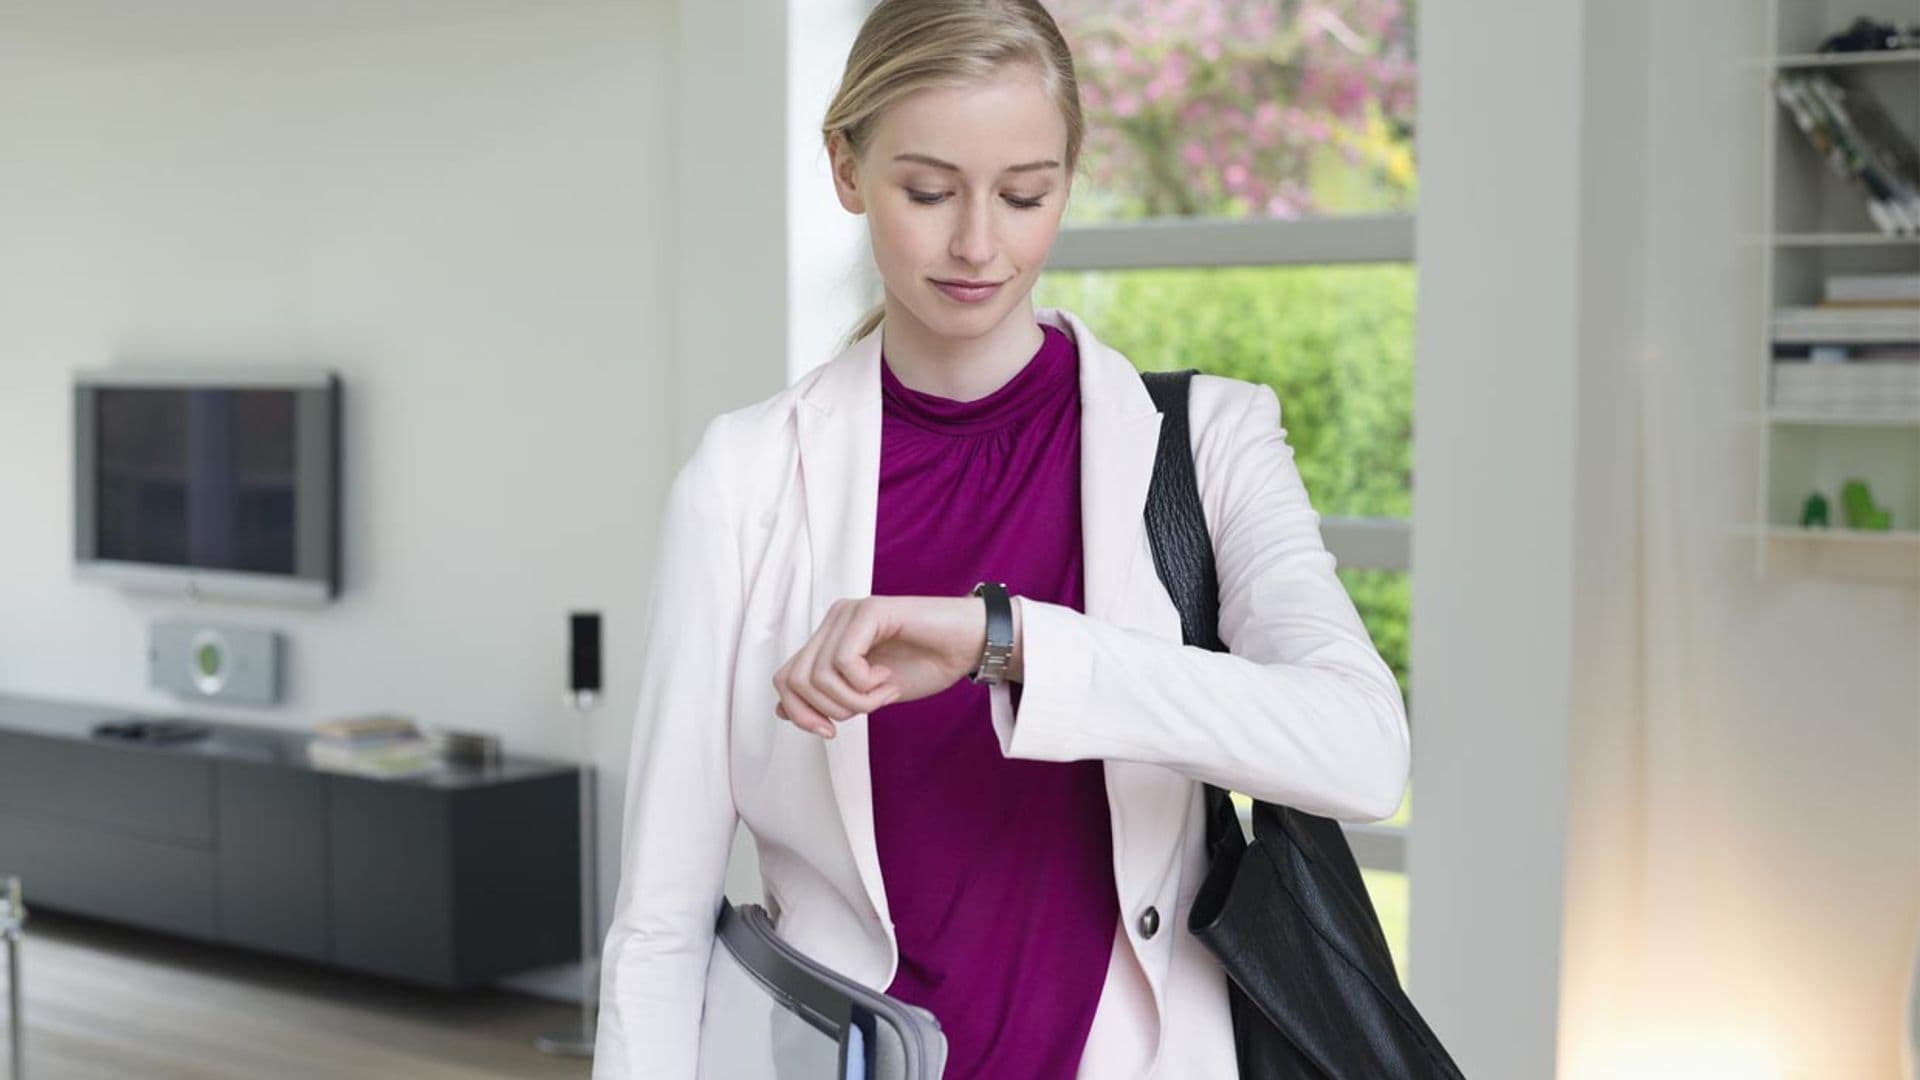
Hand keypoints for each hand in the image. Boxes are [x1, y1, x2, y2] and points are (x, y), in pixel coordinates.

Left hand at [772, 595, 990, 738]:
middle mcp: (833, 620)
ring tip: (885, 692)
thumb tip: (782, 712)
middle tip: (867, 708)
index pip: (785, 679)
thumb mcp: (869, 694)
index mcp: (829, 638)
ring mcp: (850, 612)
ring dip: (855, 700)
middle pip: (794, 680)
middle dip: (828, 710)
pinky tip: (889, 679)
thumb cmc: (926, 664)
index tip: (831, 732)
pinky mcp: (870, 610)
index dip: (800, 713)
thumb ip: (830, 698)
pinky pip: (845, 662)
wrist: (971, 644)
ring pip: (819, 676)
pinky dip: (866, 685)